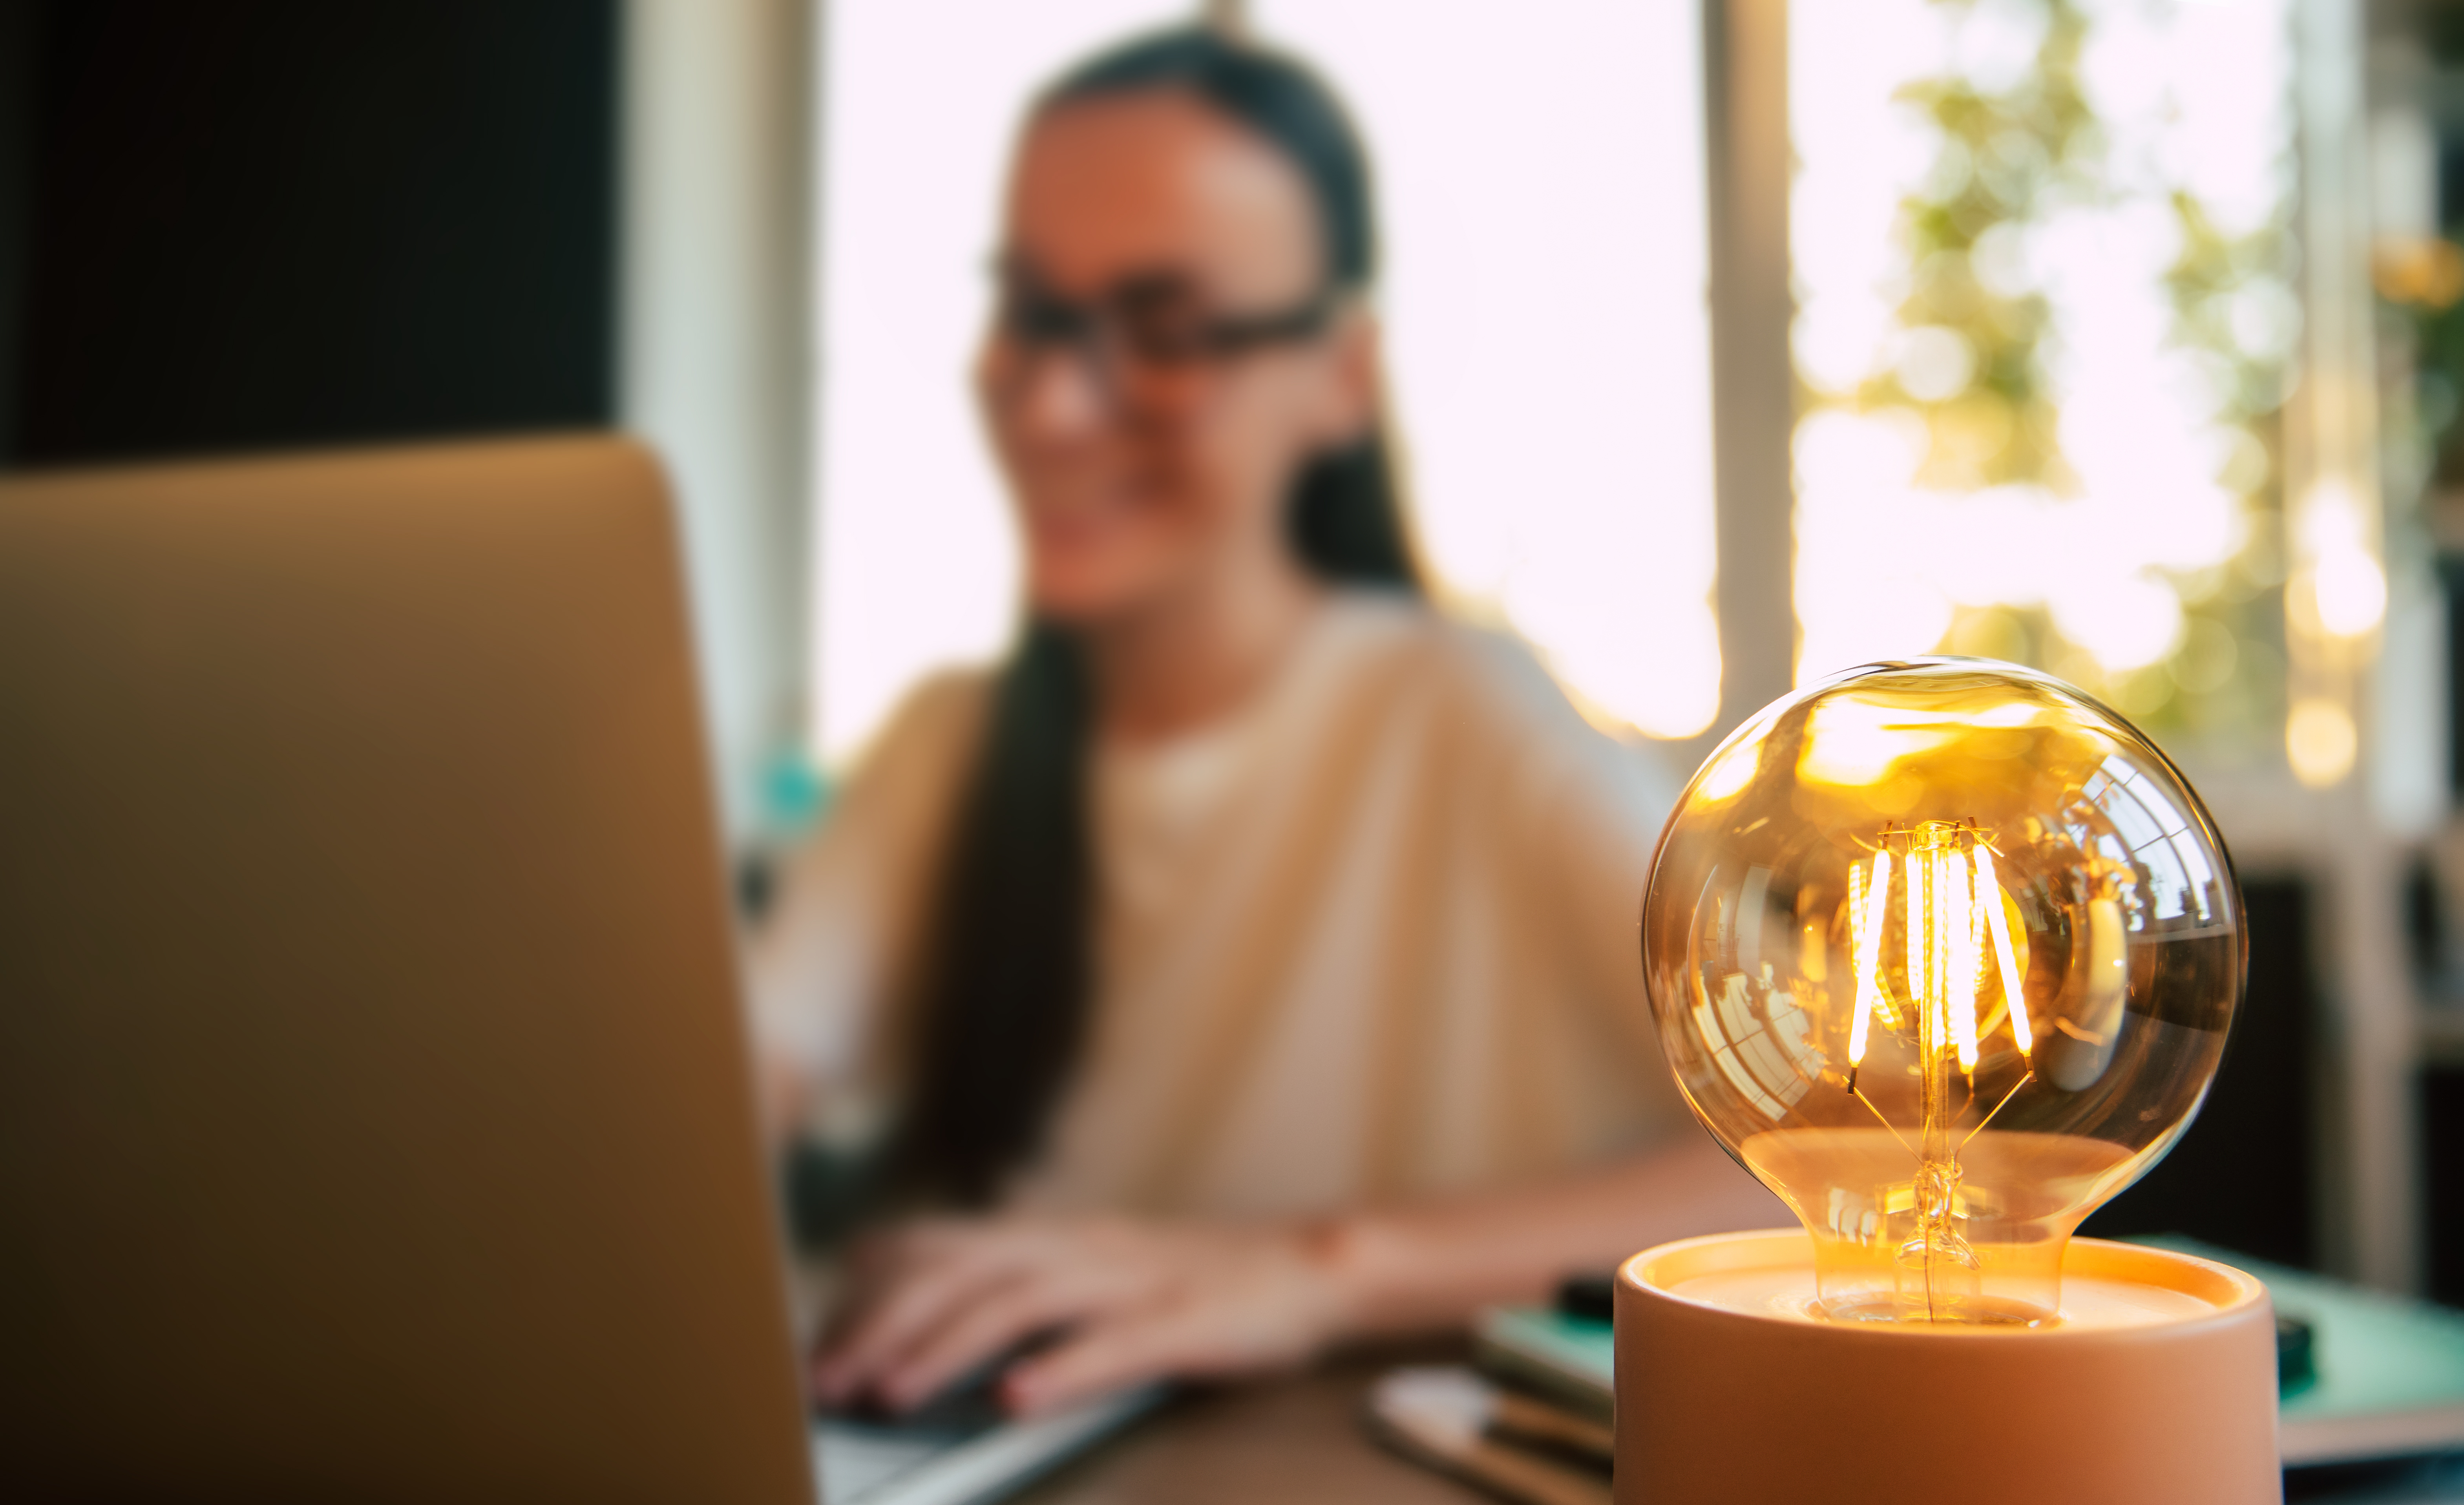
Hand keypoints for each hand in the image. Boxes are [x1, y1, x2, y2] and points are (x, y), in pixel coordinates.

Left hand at [808, 1213, 1348, 1417]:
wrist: (1307, 1267)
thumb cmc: (1190, 1284)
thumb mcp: (1089, 1273)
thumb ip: (1013, 1288)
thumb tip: (917, 1322)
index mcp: (1052, 1237)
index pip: (936, 1246)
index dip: (867, 1294)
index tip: (816, 1344)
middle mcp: (1079, 1247)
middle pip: (961, 1272)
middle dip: (882, 1328)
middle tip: (827, 1386)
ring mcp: (1133, 1281)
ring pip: (1021, 1304)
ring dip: (947, 1349)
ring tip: (892, 1396)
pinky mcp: (1186, 1321)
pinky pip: (1115, 1346)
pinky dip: (1060, 1371)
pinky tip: (1014, 1402)